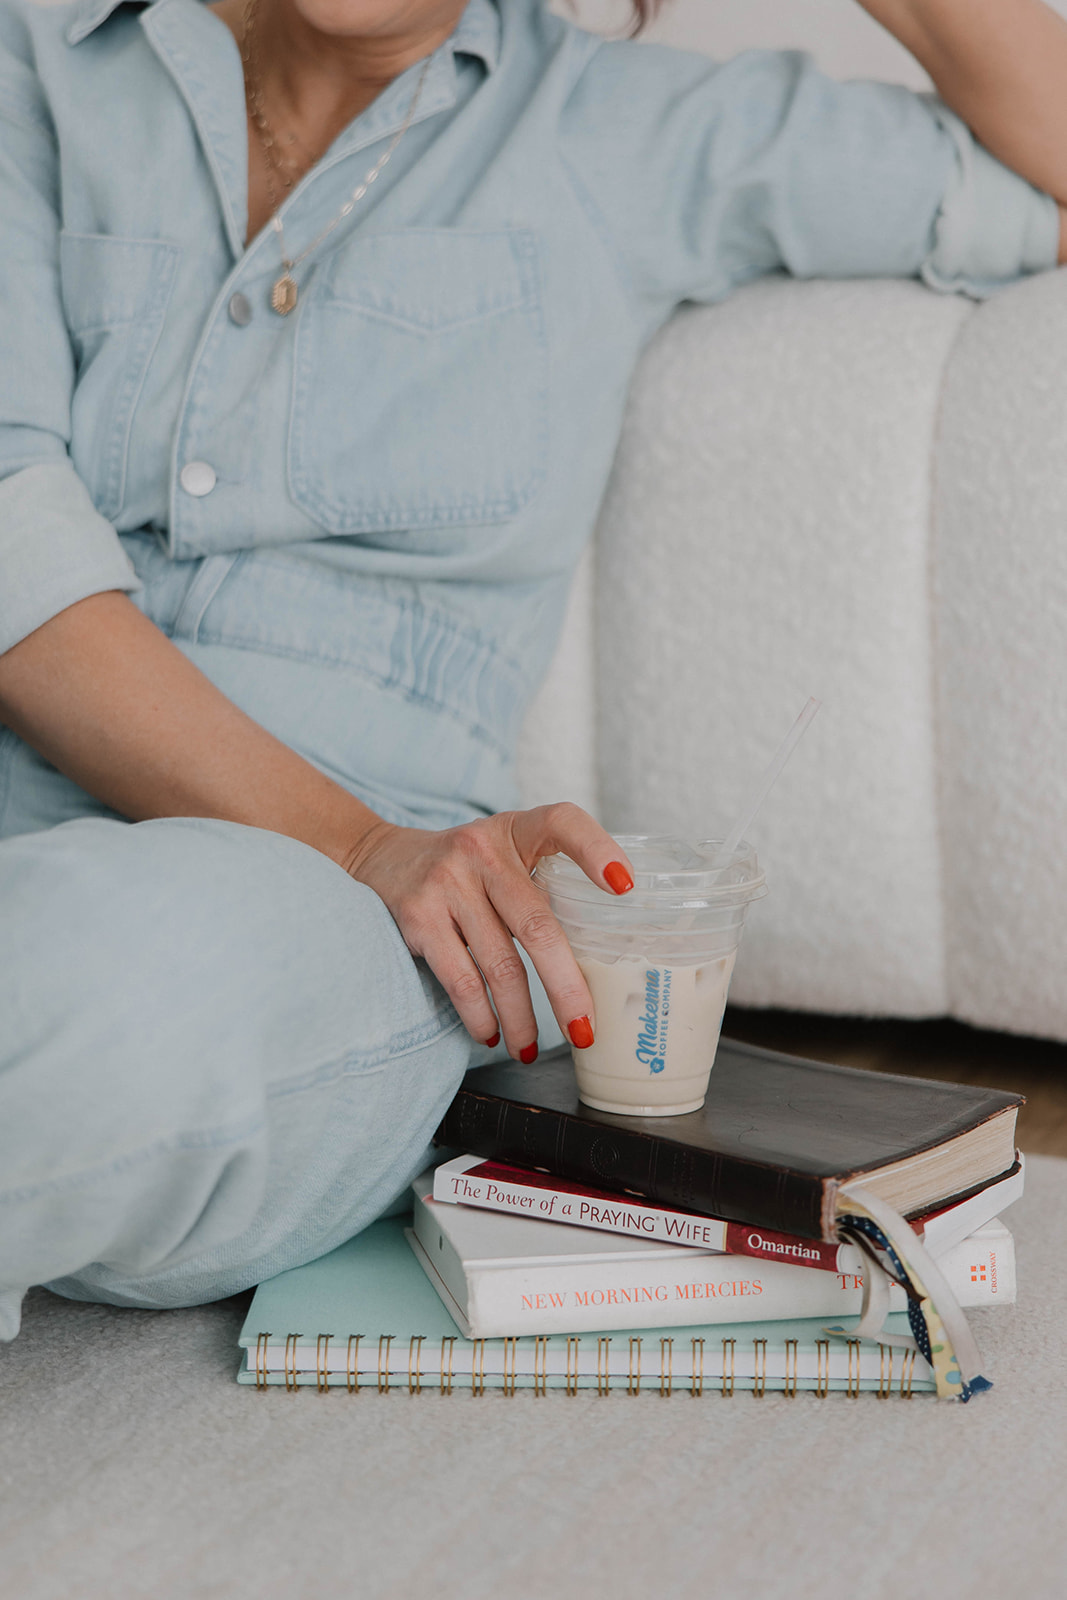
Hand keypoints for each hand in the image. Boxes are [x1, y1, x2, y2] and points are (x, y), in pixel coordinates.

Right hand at [344, 804, 633, 1060]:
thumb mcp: (505, 854)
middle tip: (585, 1030)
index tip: (626, 888)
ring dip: (521, 1017)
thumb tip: (599, 961)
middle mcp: (483, 850)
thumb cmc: (466, 868)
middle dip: (566, 988)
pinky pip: (460, 978)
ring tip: (531, 1049)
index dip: (596, 850)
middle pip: (538, 926)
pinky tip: (491, 1033)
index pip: (563, 822)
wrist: (380, 858)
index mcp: (516, 830)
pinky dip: (480, 1015)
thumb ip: (543, 885)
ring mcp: (447, 882)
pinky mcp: (418, 916)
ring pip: (499, 964)